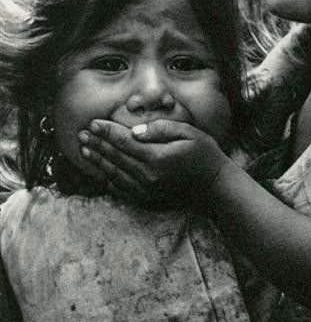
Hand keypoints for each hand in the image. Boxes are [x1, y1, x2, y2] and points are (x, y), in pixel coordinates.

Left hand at [79, 120, 226, 207]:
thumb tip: (135, 131)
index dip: (107, 131)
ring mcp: (146, 190)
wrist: (215, 186)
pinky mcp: (147, 199)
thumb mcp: (189, 132)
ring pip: (114, 173)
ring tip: (85, 149)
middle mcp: (147, 176)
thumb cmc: (205, 154)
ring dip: (98, 160)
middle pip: (115, 157)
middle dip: (97, 143)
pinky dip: (107, 178)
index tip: (94, 122)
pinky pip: (121, 189)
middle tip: (82, 133)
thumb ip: (161, 129)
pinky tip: (100, 170)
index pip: (124, 141)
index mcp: (157, 157)